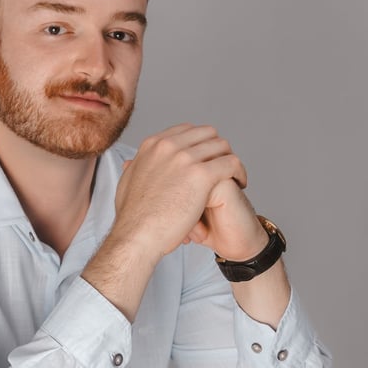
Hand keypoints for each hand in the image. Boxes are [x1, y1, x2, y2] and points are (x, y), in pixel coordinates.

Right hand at [112, 124, 264, 259]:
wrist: (136, 236)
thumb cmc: (132, 218)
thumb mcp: (127, 183)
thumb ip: (134, 168)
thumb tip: (131, 163)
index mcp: (153, 145)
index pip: (187, 130)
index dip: (201, 143)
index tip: (207, 159)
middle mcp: (168, 146)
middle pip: (207, 133)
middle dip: (217, 149)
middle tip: (223, 167)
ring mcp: (185, 158)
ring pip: (222, 146)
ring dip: (229, 159)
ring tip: (233, 178)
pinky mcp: (201, 175)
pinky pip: (231, 163)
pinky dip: (239, 172)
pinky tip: (239, 185)